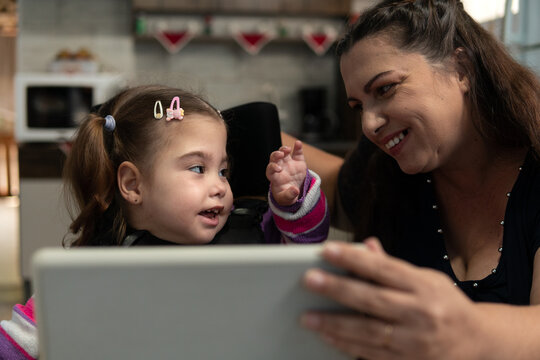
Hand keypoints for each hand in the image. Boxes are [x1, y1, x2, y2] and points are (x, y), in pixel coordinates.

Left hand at [266, 140, 307, 205]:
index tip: (278, 169)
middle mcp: (280, 167)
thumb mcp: (287, 199)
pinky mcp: (298, 162)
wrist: (294, 192)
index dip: (272, 167)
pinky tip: (298, 143)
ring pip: (283, 153)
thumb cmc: (286, 196)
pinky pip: (297, 153)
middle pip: (274, 158)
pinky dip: (297, 147)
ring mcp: (288, 163)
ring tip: (288, 149)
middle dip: (276, 155)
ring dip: (284, 149)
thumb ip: (289, 195)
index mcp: (275, 177)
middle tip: (280, 154)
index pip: (270, 170)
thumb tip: (295, 190)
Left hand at [300, 239, 485, 359]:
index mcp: (424, 286)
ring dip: (335, 324)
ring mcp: (415, 342)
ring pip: (369, 332)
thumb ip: (393, 266)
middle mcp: (421, 313)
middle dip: (338, 290)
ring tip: (308, 317)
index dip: (354, 259)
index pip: (384, 268)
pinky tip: (328, 337)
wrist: (478, 344)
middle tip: (309, 281)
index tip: (327, 251)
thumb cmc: (446, 304)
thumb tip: (365, 246)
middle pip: (373, 300)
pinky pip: (372, 355)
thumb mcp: (426, 278)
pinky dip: (347, 346)